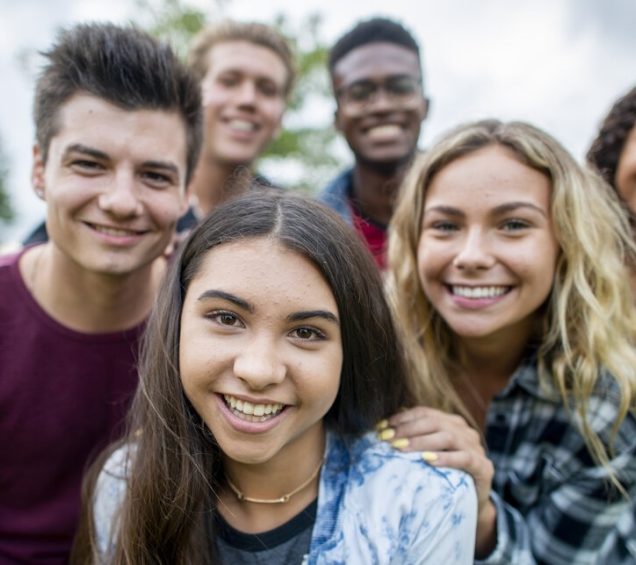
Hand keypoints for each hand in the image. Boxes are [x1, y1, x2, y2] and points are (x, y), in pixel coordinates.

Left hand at [378, 406, 496, 555]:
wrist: (471, 503)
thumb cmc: (444, 475)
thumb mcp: (427, 454)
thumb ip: (412, 439)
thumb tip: (382, 429)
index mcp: (451, 422)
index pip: (424, 412)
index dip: (403, 418)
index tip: (382, 427)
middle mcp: (465, 431)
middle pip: (434, 421)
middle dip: (408, 429)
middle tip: (388, 440)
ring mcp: (476, 447)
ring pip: (447, 437)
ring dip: (421, 441)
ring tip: (402, 449)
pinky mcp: (483, 467)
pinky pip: (464, 458)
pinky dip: (445, 458)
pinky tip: (428, 461)